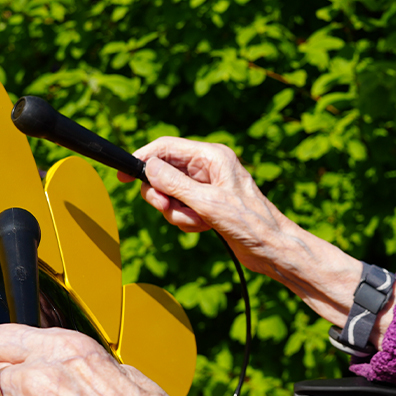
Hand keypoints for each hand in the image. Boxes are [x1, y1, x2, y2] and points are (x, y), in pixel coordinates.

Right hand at [119, 137, 289, 277]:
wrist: (272, 248)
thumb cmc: (250, 222)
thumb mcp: (207, 203)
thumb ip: (175, 184)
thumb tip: (148, 166)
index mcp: (212, 157)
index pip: (166, 147)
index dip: (143, 158)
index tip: (123, 175)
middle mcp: (209, 168)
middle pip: (164, 173)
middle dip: (163, 195)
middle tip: (169, 208)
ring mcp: (208, 187)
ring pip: (171, 195)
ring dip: (177, 212)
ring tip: (198, 222)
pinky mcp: (207, 205)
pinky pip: (182, 209)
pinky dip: (187, 220)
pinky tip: (204, 228)